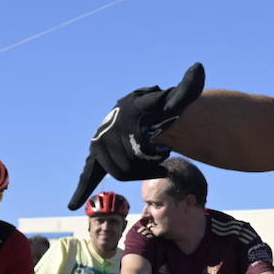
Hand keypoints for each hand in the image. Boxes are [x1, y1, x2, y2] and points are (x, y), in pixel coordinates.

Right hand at [67, 64, 205, 209]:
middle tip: (166, 156)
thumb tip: (198, 69)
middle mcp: (107, 130)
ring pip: (121, 173)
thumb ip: (188, 88)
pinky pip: (88, 175)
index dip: (155, 151)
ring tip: (157, 163)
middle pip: (130, 164)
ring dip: (141, 172)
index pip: (141, 142)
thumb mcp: (174, 98)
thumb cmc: (158, 107)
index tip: (165, 151)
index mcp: (126, 115)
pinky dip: (81, 189)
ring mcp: (100, 144)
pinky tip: (75, 204)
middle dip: (151, 164)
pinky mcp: (96, 157)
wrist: (136, 114)